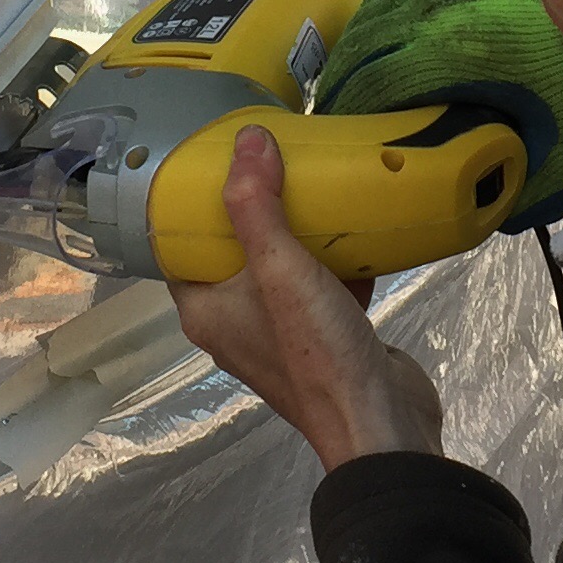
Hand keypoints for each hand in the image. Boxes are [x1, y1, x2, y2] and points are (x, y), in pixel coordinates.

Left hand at [169, 124, 444, 470]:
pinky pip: (324, 284)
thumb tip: (246, 140)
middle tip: (272, 156)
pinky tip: (360, 222)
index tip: (211, 159)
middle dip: (256, 205)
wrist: (382, 422)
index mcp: (206, 310)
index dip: (189, 205)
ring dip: (301, 228)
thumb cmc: (315, 351)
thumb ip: (256, 205)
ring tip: (315, 177)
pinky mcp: (327, 336)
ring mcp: (284, 332)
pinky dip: (339, 256)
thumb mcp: (279, 268)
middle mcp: (237, 322)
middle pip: (236, 250)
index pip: (180, 247)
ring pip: (285, 265)